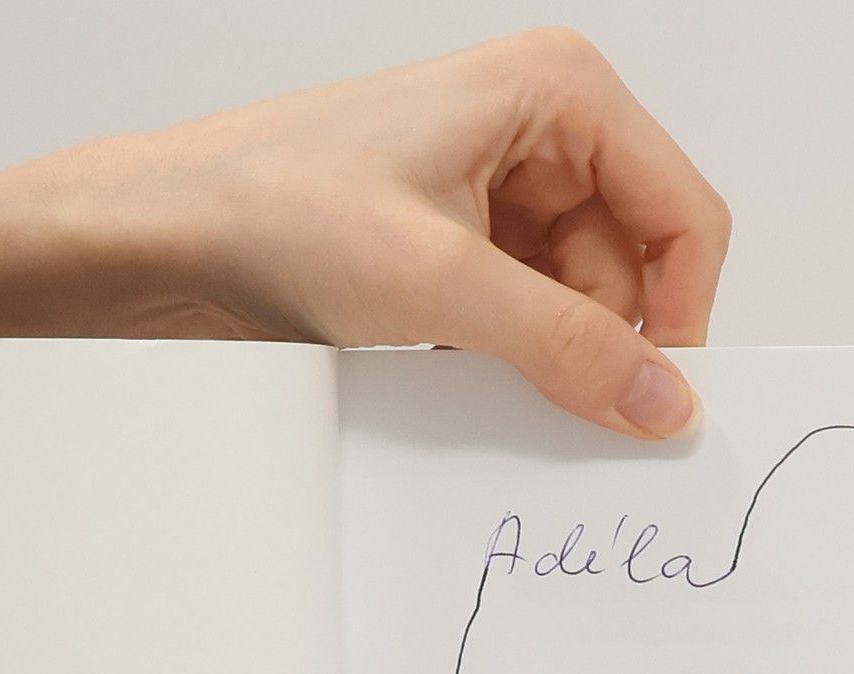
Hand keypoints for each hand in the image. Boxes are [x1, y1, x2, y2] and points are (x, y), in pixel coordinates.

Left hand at [0, 29, 729, 438]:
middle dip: (597, 341)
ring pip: (579, 304)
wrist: (169, 235)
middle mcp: (542, 134)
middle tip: (544, 397)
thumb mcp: (441, 284)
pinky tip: (449, 364)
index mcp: (560, 93)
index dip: (680, 315)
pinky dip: (505, 357)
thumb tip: (661, 401)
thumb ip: (565, 346)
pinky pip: (526, 319)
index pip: (684, 216)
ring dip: (542, 355)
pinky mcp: (462, 248)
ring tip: (465, 362)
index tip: (655, 400)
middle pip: (633, 270)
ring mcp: (501, 194)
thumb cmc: (278, 206)